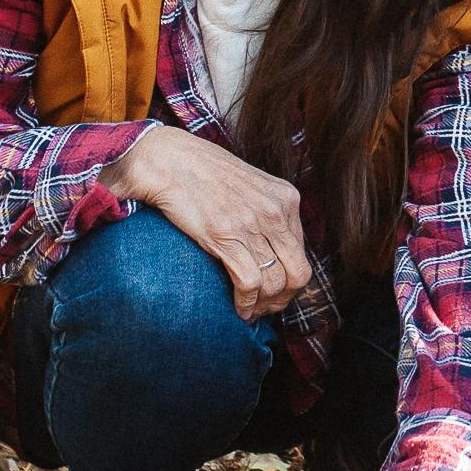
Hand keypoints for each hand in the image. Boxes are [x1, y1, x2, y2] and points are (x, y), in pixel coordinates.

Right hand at [110, 124, 308, 320]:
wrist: (168, 159)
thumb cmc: (202, 172)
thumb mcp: (250, 185)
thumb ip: (267, 211)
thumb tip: (271, 247)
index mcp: (286, 198)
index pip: (302, 252)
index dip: (291, 280)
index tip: (275, 292)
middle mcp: (275, 211)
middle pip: (298, 272)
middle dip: (285, 298)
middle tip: (267, 308)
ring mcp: (252, 223)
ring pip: (275, 283)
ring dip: (264, 306)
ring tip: (250, 312)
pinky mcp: (226, 236)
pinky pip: (249, 283)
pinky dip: (246, 304)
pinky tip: (239, 309)